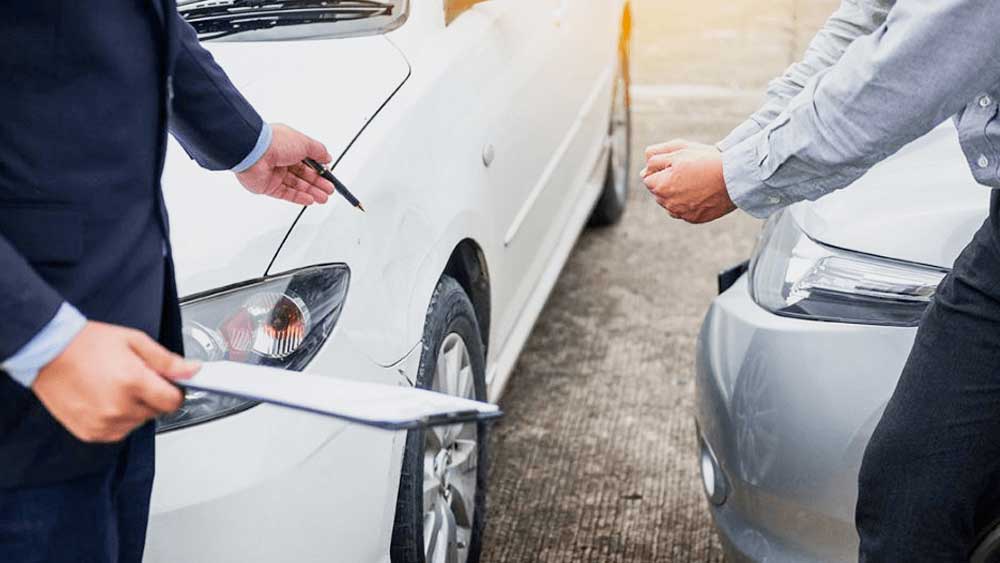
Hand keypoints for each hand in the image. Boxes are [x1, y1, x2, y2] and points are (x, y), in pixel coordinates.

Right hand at [32, 322, 199, 442]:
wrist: (48, 351)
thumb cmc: (88, 343)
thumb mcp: (135, 341)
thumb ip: (167, 361)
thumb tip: (193, 370)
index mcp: (133, 382)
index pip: (172, 402)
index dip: (175, 392)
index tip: (170, 385)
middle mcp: (119, 407)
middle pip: (155, 412)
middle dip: (152, 397)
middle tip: (134, 378)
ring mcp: (103, 422)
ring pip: (137, 423)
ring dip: (134, 409)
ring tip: (116, 387)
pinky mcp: (90, 432)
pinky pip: (117, 432)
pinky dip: (117, 419)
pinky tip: (105, 399)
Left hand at [236, 123, 335, 205]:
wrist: (253, 152)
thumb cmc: (275, 142)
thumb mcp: (304, 142)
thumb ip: (319, 151)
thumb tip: (327, 157)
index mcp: (288, 146)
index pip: (308, 161)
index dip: (319, 169)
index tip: (329, 176)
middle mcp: (281, 160)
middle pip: (303, 175)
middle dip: (318, 183)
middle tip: (329, 190)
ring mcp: (274, 174)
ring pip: (296, 185)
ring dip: (311, 192)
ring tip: (324, 198)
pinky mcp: (268, 186)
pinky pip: (286, 193)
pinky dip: (299, 197)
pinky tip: (310, 200)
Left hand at [641, 139, 735, 223]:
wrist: (734, 176)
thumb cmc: (706, 160)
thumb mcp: (678, 150)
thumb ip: (655, 159)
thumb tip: (643, 171)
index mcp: (660, 186)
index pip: (648, 179)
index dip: (661, 169)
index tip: (677, 164)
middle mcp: (668, 204)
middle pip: (658, 192)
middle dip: (667, 182)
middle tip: (688, 172)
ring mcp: (681, 213)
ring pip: (670, 203)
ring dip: (676, 194)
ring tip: (695, 182)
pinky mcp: (694, 219)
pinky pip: (684, 212)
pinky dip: (688, 204)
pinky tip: (701, 193)